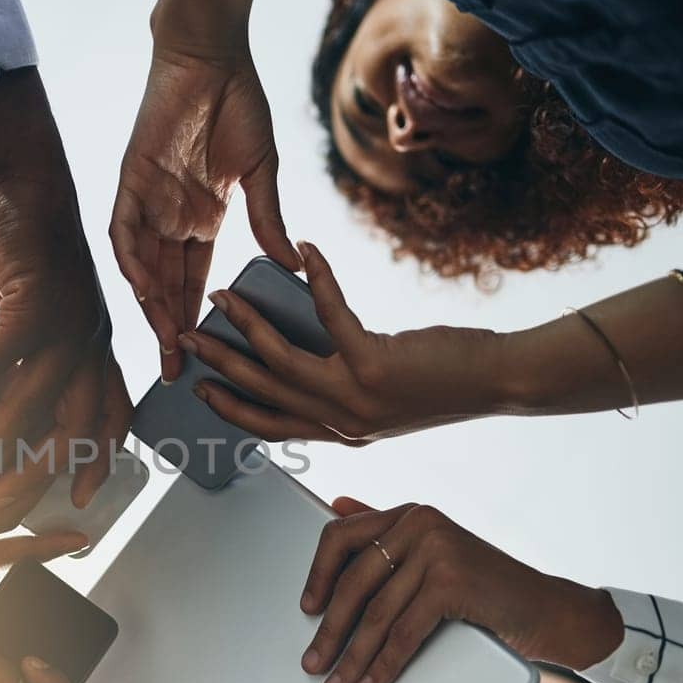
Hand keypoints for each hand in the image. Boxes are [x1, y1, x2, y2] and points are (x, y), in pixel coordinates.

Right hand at [0, 69, 127, 513]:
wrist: (27, 180)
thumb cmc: (29, 247)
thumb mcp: (43, 308)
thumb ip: (39, 352)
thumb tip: (20, 391)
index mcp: (99, 345)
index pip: (111, 415)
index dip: (101, 459)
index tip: (85, 499)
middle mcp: (93, 340)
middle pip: (72, 426)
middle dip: (34, 473)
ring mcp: (67, 324)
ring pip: (27, 403)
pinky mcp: (31, 304)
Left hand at [111, 45, 300, 382]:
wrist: (212, 55)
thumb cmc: (239, 104)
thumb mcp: (261, 172)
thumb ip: (269, 218)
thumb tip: (294, 264)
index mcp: (200, 218)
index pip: (193, 281)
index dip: (195, 317)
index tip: (202, 355)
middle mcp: (170, 217)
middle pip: (164, 285)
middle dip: (169, 328)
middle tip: (177, 371)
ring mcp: (148, 200)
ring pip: (142, 266)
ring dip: (150, 304)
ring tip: (164, 342)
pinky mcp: (130, 180)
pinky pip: (124, 229)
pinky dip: (131, 259)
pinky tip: (142, 288)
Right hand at [178, 242, 510, 443]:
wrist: (497, 382)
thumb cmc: (445, 380)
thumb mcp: (382, 392)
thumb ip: (342, 380)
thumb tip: (297, 336)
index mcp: (341, 433)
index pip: (271, 427)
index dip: (229, 409)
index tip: (199, 389)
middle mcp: (342, 423)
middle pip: (261, 393)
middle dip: (218, 363)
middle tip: (186, 337)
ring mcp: (354, 398)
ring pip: (280, 360)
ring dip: (246, 324)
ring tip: (223, 295)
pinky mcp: (373, 363)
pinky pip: (329, 315)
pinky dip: (315, 278)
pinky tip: (306, 250)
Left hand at [301, 499, 623, 682]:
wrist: (547, 609)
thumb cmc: (487, 588)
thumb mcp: (434, 553)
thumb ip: (390, 531)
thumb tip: (336, 505)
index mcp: (409, 514)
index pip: (341, 536)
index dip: (318, 575)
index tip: (307, 609)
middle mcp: (420, 523)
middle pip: (354, 581)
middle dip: (330, 629)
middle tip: (314, 662)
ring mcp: (437, 550)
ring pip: (376, 612)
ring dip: (352, 656)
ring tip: (338, 682)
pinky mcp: (452, 582)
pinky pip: (404, 631)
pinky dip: (384, 664)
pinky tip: (372, 682)